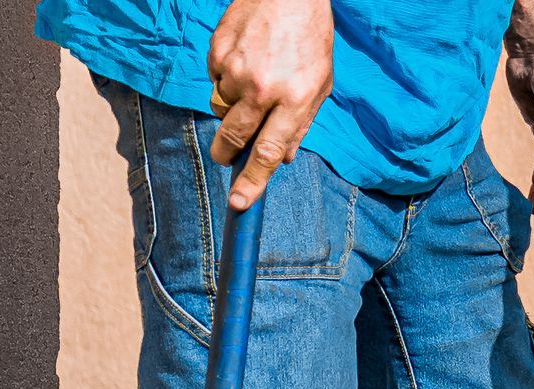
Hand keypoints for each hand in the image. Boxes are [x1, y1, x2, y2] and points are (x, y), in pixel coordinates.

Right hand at [207, 0, 332, 209]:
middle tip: (224, 157)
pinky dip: (226, 78)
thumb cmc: (310, 41)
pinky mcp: (218, 52)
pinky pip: (214, 80)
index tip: (239, 203)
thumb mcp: (319, 86)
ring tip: (252, 82)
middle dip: (226, 154)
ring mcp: (237, 69)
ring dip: (232, 106)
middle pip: (234, 137)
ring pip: (221, 108)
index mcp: (294, 100)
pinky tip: (244, 59)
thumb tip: (285, 158)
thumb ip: (301, 124)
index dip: (253, 181)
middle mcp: (263, 89)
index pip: (269, 152)